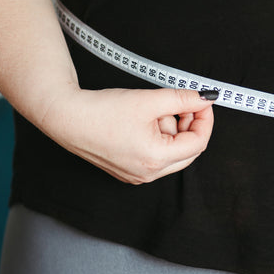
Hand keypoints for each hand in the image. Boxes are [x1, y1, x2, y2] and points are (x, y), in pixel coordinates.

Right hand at [38, 87, 214, 183]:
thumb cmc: (101, 111)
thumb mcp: (149, 100)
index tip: (202, 101)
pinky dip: (156, 137)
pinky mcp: (128, 170)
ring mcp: (137, 175)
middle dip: (186, 124)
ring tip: (148, 111)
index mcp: (156, 160)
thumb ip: (182, 99)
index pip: (198, 143)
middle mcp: (148, 174)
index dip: (204, 119)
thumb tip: (206, 98)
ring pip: (171, 152)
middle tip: (178, 103)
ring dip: (169, 129)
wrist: (67, 117)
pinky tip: (141, 121)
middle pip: (187, 150)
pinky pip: (155, 155)